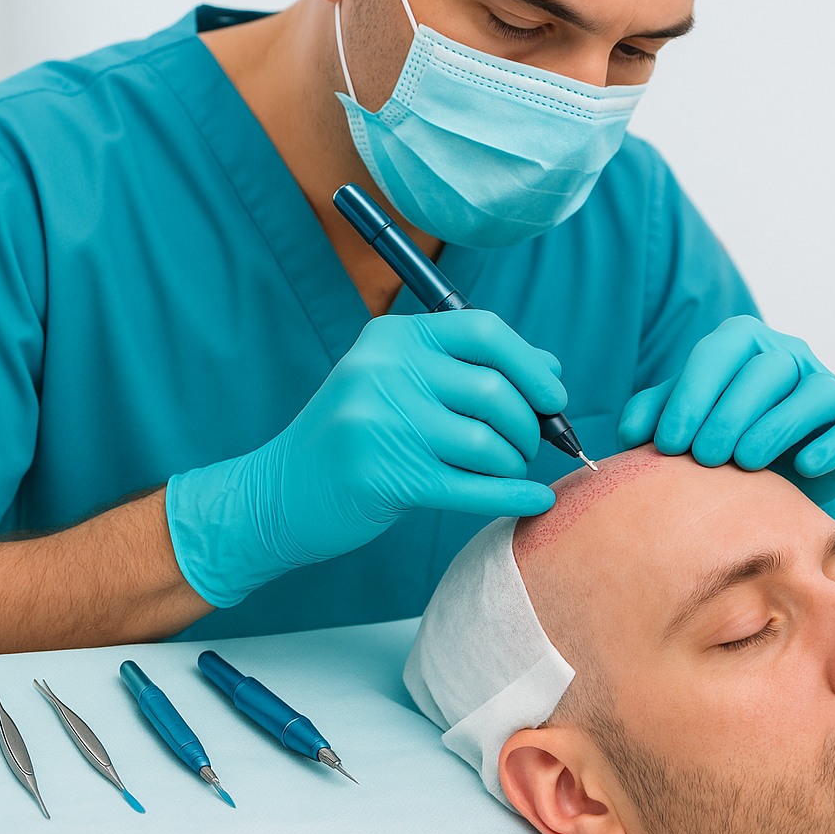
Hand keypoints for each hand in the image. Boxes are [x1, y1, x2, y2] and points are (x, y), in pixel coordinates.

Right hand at [168, 311, 565, 606]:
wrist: (281, 492)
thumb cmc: (354, 436)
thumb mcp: (398, 383)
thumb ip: (470, 368)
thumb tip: (551, 369)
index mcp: (393, 337)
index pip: (485, 331)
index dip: (532, 364)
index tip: (554, 396)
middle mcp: (384, 371)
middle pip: (494, 389)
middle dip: (528, 425)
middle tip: (527, 446)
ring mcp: (382, 424)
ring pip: (488, 442)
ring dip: (513, 463)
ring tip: (505, 470)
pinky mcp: (386, 478)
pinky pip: (474, 488)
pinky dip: (514, 496)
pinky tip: (534, 502)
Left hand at [617, 316, 834, 516]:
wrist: (768, 486)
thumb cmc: (718, 442)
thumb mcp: (682, 423)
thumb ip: (654, 416)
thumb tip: (631, 431)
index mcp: (744, 343)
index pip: (719, 350)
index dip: (692, 394)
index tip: (668, 442)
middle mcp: (790, 356)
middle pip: (766, 370)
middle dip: (729, 415)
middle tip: (703, 459)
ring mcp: (829, 387)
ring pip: (814, 393)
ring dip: (775, 428)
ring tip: (743, 463)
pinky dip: (831, 447)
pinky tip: (802, 468)